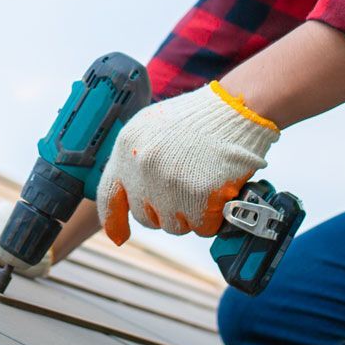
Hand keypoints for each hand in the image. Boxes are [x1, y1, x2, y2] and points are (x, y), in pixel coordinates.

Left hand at [96, 81, 278, 245]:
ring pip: (174, 226)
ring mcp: (169, 183)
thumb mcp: (152, 128)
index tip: (120, 236)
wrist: (236, 108)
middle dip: (166, 211)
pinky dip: (214, 218)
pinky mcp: (198, 195)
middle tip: (187, 191)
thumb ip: (136, 159)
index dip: (114, 221)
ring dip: (191, 216)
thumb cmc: (199, 119)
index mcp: (127, 147)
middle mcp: (142, 167)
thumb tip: (131, 197)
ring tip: (204, 187)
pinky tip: (219, 195)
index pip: (108, 195)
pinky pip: (202, 227)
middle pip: (146, 217)